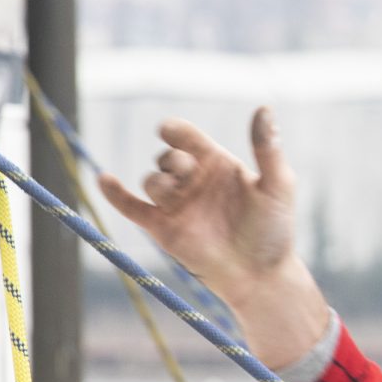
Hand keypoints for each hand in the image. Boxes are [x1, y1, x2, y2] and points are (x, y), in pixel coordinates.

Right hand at [97, 110, 330, 365]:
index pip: (184, 136)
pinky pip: (131, 207)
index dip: (173, 130)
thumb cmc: (274, 230)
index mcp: (216, 163)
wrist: (260, 275)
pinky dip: (114, 193)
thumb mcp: (277, 185)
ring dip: (157, 181)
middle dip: (171, 160)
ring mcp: (176, 204)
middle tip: (187, 173)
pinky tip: (104, 179)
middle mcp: (193, 180)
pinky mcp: (163, 228)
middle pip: (165, 157)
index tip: (169, 132)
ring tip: (174, 192)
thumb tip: (264, 107)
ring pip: (150, 180)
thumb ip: (267, 148)